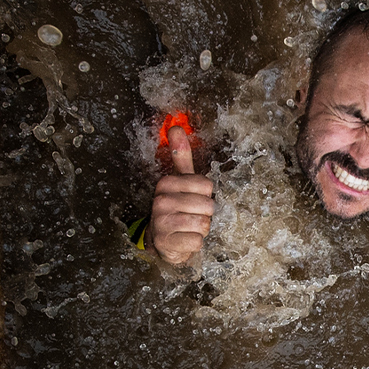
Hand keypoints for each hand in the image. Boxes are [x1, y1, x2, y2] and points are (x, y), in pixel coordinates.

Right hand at [149, 125, 214, 265]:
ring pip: (204, 223)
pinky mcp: (166, 242)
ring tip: (189, 226)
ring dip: (202, 228)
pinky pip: (197, 240)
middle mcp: (161, 201)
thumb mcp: (180, 180)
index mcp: (166, 183)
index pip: (206, 185)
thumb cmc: (178, 206)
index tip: (194, 198)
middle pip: (208, 205)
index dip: (206, 195)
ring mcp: (161, 222)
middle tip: (192, 215)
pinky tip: (184, 239)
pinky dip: (196, 242)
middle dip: (205, 213)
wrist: (163, 239)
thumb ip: (180, 155)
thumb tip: (175, 126)